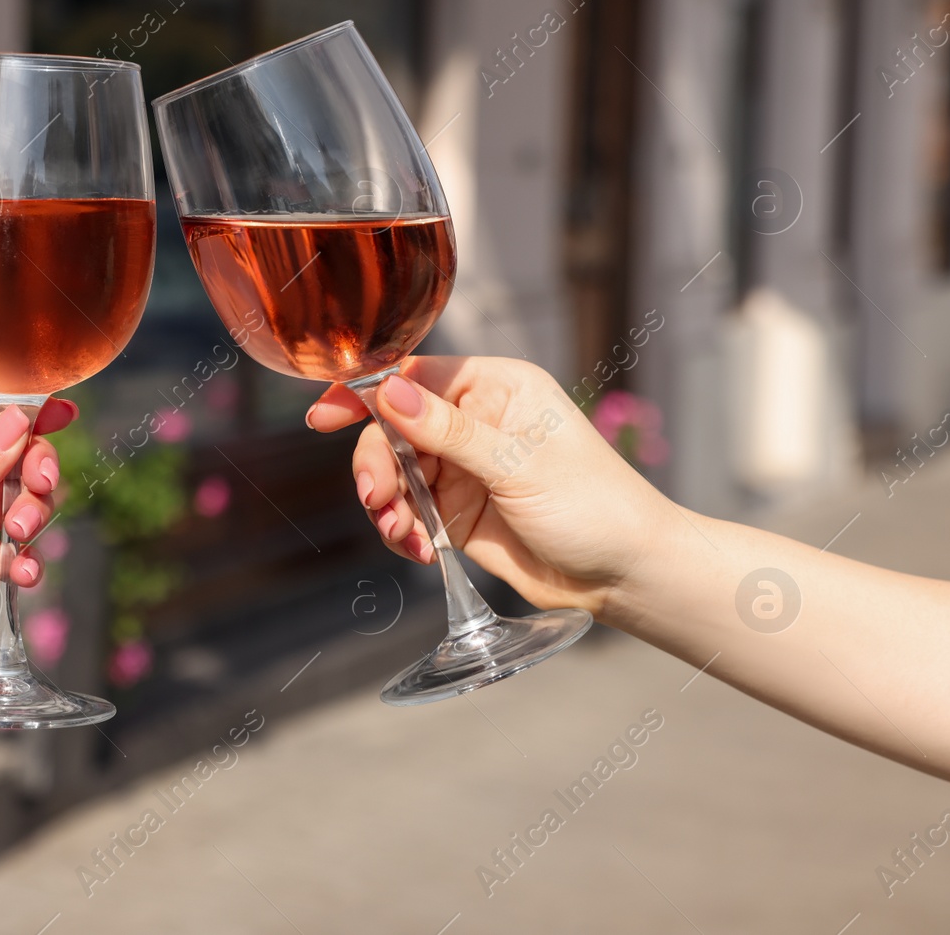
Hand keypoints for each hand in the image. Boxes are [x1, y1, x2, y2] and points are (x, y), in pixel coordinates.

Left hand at [0, 399, 73, 785]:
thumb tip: (16, 422)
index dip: (17, 419)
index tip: (59, 417)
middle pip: (4, 456)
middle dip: (30, 472)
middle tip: (41, 490)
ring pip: (18, 500)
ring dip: (31, 517)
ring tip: (20, 541)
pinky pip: (17, 548)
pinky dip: (25, 559)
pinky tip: (20, 576)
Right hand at [306, 356, 679, 617]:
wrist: (625, 575)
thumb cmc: (594, 506)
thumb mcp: (517, 464)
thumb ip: (447, 430)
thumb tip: (386, 391)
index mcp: (495, 388)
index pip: (414, 375)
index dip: (365, 393)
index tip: (324, 415)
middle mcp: (474, 422)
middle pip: (392, 430)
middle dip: (377, 466)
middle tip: (377, 501)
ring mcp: (463, 469)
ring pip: (394, 475)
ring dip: (387, 506)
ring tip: (403, 536)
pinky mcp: (457, 513)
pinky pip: (408, 513)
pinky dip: (402, 531)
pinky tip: (419, 550)